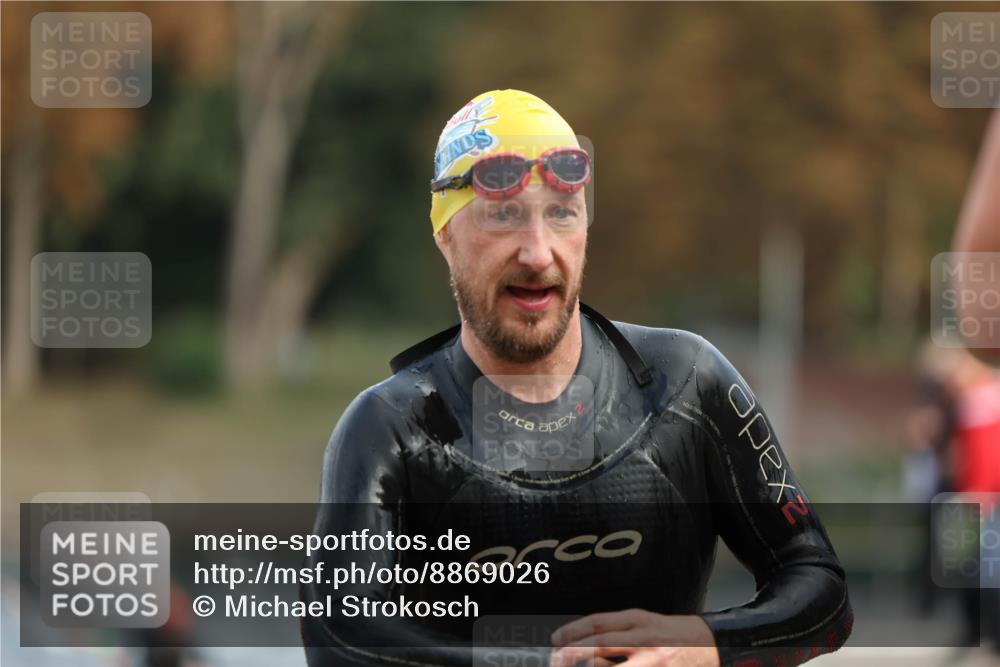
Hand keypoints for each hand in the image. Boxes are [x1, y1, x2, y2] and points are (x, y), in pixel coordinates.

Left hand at [549, 610, 719, 666]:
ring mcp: (652, 659)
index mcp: (639, 620)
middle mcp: (644, 638)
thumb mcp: (647, 623)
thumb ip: (620, 630)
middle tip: (557, 658)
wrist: (712, 645)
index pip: (599, 623)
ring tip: (571, 666)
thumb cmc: (675, 634)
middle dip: (573, 652)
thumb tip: (588, 642)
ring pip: (610, 664)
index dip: (574, 631)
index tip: (556, 639)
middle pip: (600, 644)